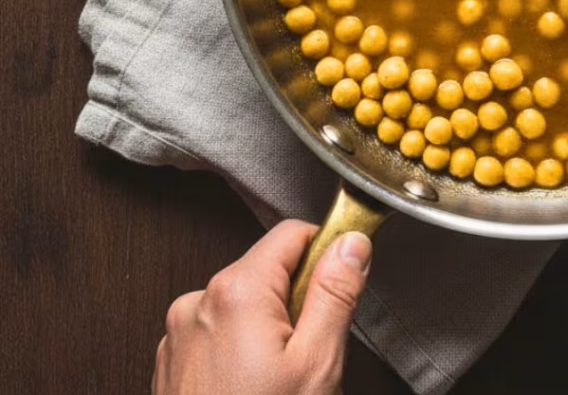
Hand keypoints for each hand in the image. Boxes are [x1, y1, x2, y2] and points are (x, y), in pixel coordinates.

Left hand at [153, 221, 371, 394]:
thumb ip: (335, 293)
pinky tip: (253, 392)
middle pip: (268, 271)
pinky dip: (241, 352)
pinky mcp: (171, 366)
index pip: (293, 234)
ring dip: (268, 330)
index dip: (326, 253)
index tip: (343, 282)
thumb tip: (351, 243)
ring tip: (279, 384)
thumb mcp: (317, 364)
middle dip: (297, 301)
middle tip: (311, 354)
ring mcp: (178, 337)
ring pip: (244, 306)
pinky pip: (219, 335)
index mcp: (235, 291)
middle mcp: (197, 304)